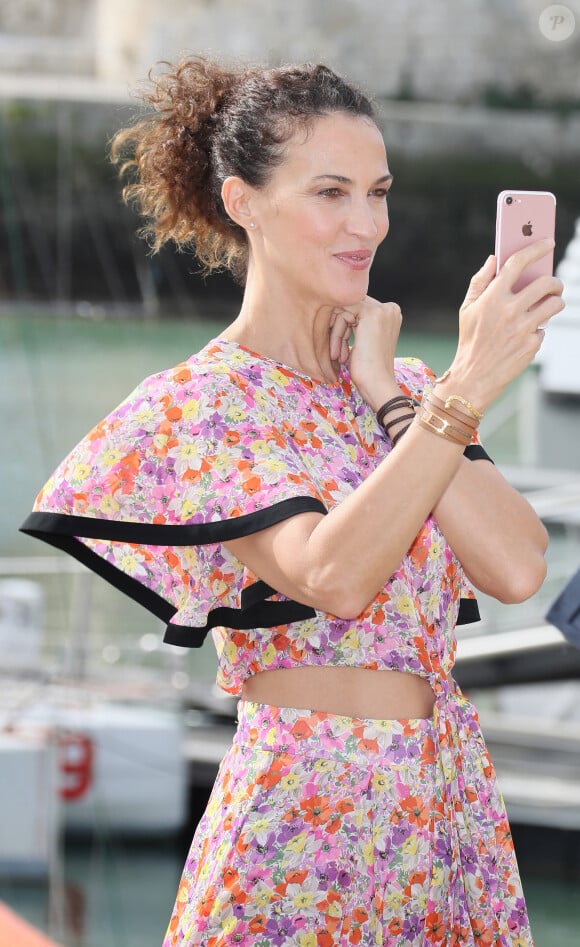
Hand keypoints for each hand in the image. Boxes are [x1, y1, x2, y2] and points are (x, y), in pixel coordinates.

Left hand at [329, 296, 402, 408]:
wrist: (377, 384)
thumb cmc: (368, 369)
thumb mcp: (363, 341)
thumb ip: (356, 323)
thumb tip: (334, 309)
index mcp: (391, 314)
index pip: (358, 308)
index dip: (344, 326)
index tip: (339, 347)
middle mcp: (390, 308)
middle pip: (351, 306)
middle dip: (338, 327)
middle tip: (335, 350)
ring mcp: (382, 309)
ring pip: (345, 310)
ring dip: (336, 333)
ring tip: (337, 355)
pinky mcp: (371, 313)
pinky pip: (343, 314)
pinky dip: (336, 334)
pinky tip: (337, 354)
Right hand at [441, 240, 564, 410]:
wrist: (474, 376)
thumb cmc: (470, 340)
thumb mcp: (467, 309)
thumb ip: (479, 281)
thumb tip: (493, 259)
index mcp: (492, 297)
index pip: (518, 263)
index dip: (536, 248)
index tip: (548, 242)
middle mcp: (510, 310)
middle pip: (546, 283)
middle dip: (555, 281)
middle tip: (554, 284)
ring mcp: (523, 327)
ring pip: (554, 304)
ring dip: (555, 301)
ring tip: (549, 305)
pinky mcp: (532, 344)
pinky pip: (545, 328)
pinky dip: (539, 328)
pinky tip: (528, 333)